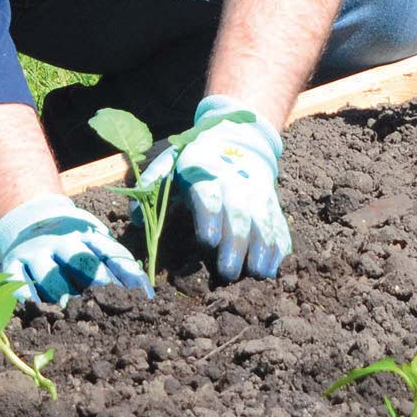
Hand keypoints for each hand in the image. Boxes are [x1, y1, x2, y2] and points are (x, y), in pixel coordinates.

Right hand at [0, 194, 150, 305]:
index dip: (123, 271)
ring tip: (68, 307)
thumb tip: (146, 293)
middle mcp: (60, 242)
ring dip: (61, 292)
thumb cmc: (74, 238)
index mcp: (85, 234)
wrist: (31, 216)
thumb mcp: (95, 239)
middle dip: (93, 277)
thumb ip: (119, 262)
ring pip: (49, 275)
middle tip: (103, 294)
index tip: (134, 291)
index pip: (108, 251)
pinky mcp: (13, 263)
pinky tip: (36, 308)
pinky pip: (17, 281)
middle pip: (79, 259)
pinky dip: (26, 296)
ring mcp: (35, 252)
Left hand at [146, 95, 288, 279]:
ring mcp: (259, 194)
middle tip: (227, 273)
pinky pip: (280, 226)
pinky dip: (280, 247)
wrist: (239, 141)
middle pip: (239, 215)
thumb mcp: (171, 162)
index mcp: (206, 173)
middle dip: (235, 244)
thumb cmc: (197, 161)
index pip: (208, 196)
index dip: (209, 218)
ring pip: (264, 222)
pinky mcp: (274, 206)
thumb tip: (135, 218)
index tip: (207, 242)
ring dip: (263, 249)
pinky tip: (274, 268)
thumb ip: (152, 185)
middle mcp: (236, 183)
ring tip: (257, 275)